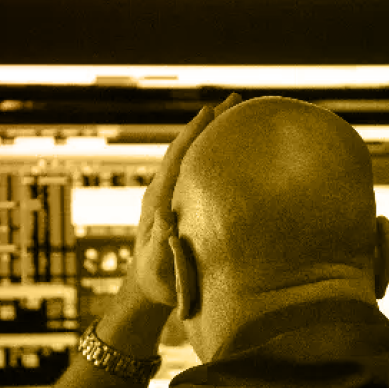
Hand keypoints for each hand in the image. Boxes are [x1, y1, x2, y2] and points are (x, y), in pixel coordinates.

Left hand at [121, 93, 242, 308]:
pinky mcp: (184, 201)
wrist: (149, 287)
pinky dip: (216, 152)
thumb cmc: (157, 280)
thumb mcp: (158, 267)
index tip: (211, 111)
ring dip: (213, 133)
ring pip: (194, 155)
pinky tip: (234, 146)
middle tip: (236, 100)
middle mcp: (166, 190)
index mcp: (159, 199)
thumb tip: (166, 220)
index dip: (193, 133)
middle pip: (187, 147)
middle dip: (209, 123)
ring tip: (239, 113)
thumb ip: (161, 246)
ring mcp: (174, 193)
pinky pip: (200, 169)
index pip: (177, 158)